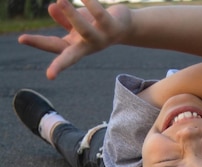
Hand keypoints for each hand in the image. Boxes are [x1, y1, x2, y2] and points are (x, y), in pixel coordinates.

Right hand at [18, 0, 132, 78]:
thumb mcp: (78, 24)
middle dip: (60, 65)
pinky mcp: (112, 28)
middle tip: (50, 76)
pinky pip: (100, 14)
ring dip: (72, 16)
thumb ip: (64, 18)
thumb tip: (52, 7)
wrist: (125, 27)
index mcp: (75, 46)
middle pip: (70, 56)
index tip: (26, 45)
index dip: (39, 44)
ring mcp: (100, 39)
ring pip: (85, 31)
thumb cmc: (97, 26)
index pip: (54, 48)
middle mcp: (87, 46)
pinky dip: (90, 3)